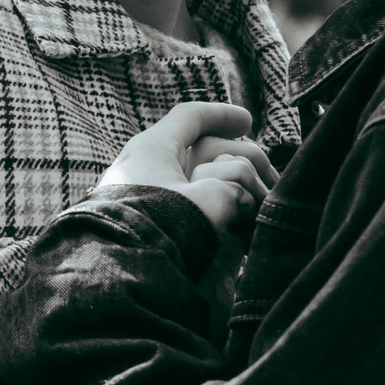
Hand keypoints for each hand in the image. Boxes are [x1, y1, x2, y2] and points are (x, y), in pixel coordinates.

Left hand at [99, 102, 275, 233]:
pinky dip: (213, 205)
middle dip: (240, 158)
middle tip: (268, 179)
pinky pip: (188, 200)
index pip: (190, 117)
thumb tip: (240, 197)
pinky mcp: (147, 216)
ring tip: (254, 209)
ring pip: (198, 174)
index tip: (247, 121)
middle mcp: (148, 162)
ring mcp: (147, 189)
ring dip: (231, 185)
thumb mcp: (209, 201)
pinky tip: (233, 224)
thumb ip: (233, 187)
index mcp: (155, 147)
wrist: (117, 270)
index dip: (221, 114)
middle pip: (202, 146)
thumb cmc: (160, 228)